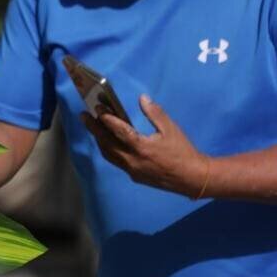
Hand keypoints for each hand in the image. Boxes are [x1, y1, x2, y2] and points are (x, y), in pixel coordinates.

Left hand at [81, 95, 209, 196]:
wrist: (192, 178)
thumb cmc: (183, 151)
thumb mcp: (171, 129)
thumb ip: (155, 113)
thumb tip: (143, 98)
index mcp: (141, 147)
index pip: (118, 131)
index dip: (106, 119)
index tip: (97, 108)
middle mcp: (132, 160)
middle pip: (106, 143)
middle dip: (94, 128)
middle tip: (84, 116)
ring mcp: (132, 170)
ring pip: (109, 154)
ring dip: (99, 140)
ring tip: (93, 127)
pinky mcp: (134, 176)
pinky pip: (116, 161)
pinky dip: (109, 150)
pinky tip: (108, 142)